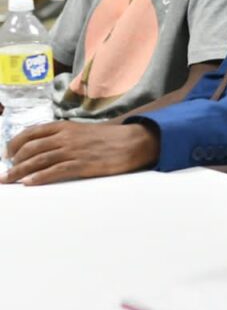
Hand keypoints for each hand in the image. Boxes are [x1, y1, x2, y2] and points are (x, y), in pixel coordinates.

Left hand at [1, 121, 158, 184]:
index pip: (30, 133)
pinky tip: (28, 183)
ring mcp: (73, 150)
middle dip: (13, 162)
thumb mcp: (81, 131)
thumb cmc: (107, 139)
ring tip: (8, 180)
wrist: (131, 143)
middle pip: (30, 148)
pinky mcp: (81, 164)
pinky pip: (54, 171)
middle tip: (5, 173)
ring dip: (19, 172)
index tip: (6, 155)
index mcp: (64, 126)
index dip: (14, 144)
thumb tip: (41, 147)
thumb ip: (62, 137)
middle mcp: (65, 137)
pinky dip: (38, 177)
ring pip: (38, 160)